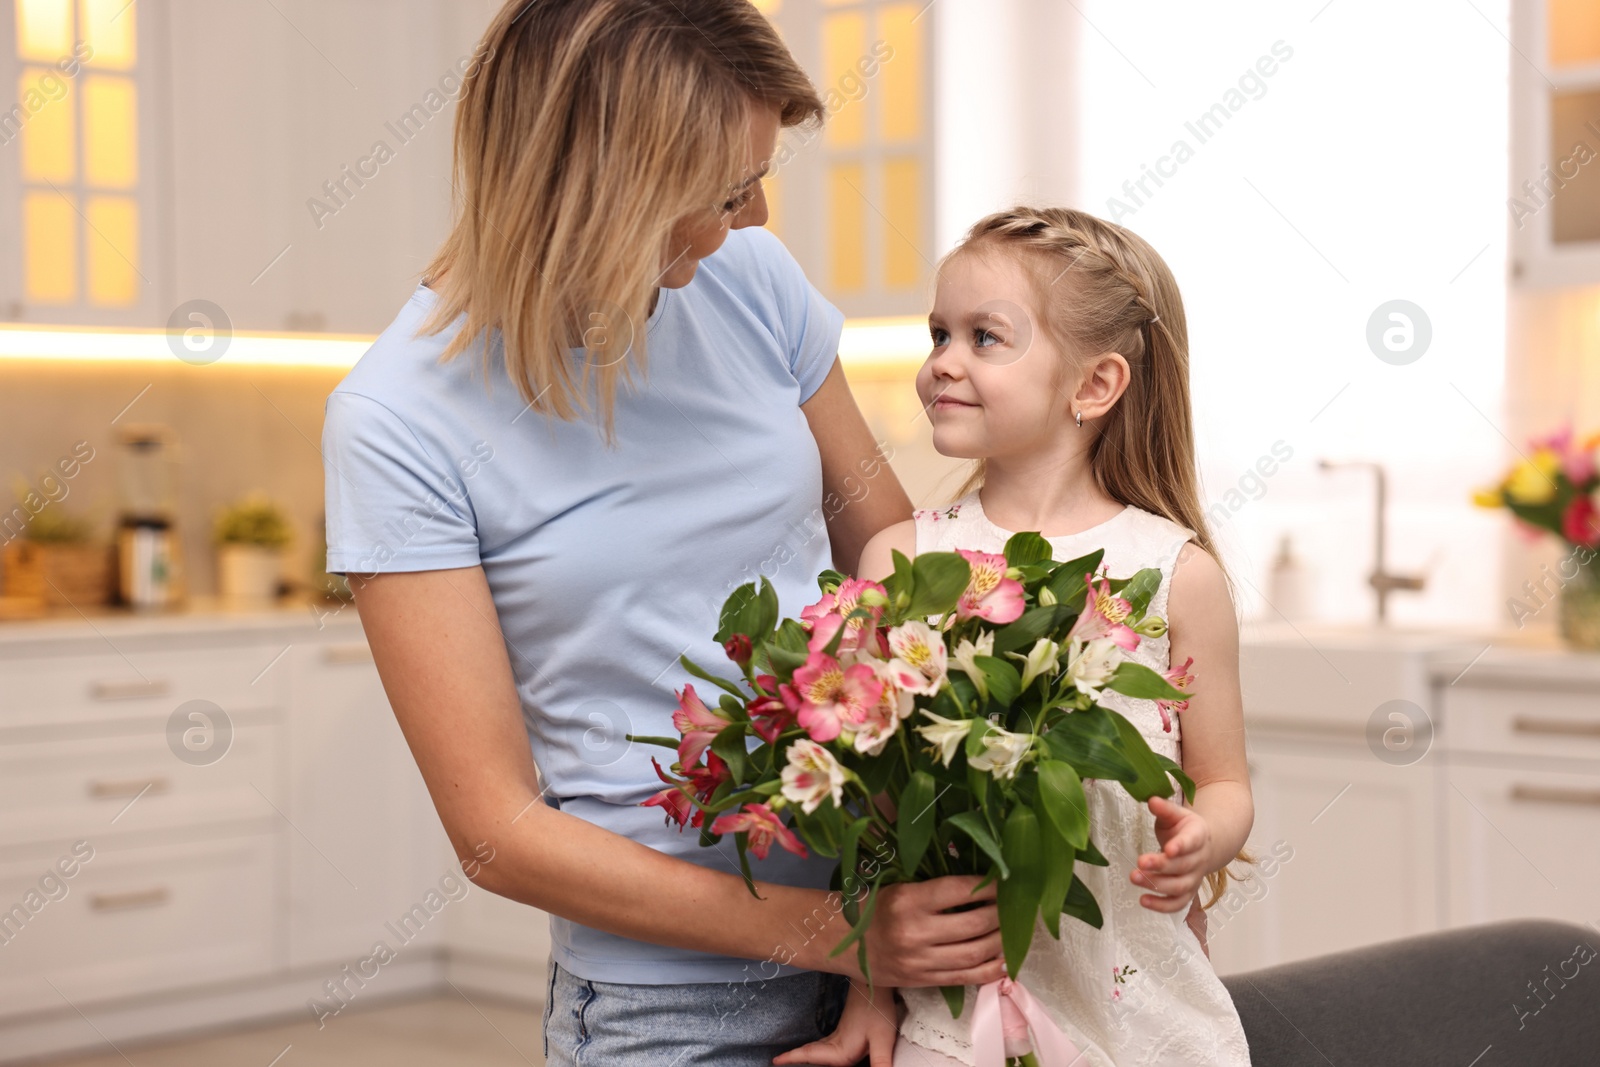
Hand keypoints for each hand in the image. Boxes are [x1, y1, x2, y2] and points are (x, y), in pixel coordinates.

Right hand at [774, 980, 897, 1065]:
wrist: (875, 982)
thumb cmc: (878, 1009)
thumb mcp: (882, 1039)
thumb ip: (880, 1062)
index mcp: (841, 1049)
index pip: (811, 1056)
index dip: (793, 1059)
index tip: (775, 1060)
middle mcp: (837, 1042)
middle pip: (810, 1052)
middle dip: (795, 1057)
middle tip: (779, 1060)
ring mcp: (840, 1033)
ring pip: (817, 1047)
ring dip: (805, 1053)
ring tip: (795, 1057)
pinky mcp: (847, 1028)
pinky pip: (826, 1042)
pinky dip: (816, 1047)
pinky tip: (822, 1047)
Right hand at [860, 876, 1006, 987]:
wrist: (838, 940)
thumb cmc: (871, 906)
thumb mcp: (898, 887)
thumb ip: (935, 888)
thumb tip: (979, 883)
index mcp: (907, 899)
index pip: (959, 890)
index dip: (988, 886)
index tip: (1006, 881)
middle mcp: (914, 931)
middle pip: (973, 923)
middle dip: (1001, 915)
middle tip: (1016, 907)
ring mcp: (918, 960)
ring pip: (973, 953)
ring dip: (1001, 942)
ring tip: (1015, 932)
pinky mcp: (921, 981)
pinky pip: (964, 978)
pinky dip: (989, 970)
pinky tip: (1004, 961)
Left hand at [1131, 795, 1212, 912]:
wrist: (1204, 846)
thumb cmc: (1184, 828)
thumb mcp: (1176, 814)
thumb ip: (1164, 809)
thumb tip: (1151, 800)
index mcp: (1198, 836)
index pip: (1192, 842)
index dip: (1181, 846)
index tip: (1168, 849)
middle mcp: (1199, 859)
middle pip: (1182, 866)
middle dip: (1161, 866)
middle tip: (1139, 863)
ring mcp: (1195, 878)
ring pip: (1180, 887)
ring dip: (1157, 885)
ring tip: (1134, 878)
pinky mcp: (1187, 892)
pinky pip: (1178, 904)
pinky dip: (1162, 906)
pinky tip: (1143, 901)